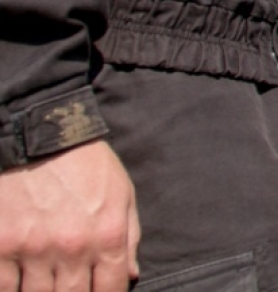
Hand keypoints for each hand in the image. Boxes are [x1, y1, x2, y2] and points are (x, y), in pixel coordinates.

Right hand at [0, 139, 139, 291]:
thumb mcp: (121, 193)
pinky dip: (12, 288)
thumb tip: (129, 275)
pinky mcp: (1, 245)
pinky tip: (20, 280)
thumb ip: (128, 237)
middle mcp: (72, 247)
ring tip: (47, 281)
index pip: (110, 290)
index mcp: (106, 236)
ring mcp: (33, 249)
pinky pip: (4, 287)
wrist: (41, 137)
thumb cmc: (86, 164)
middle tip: (68, 287)